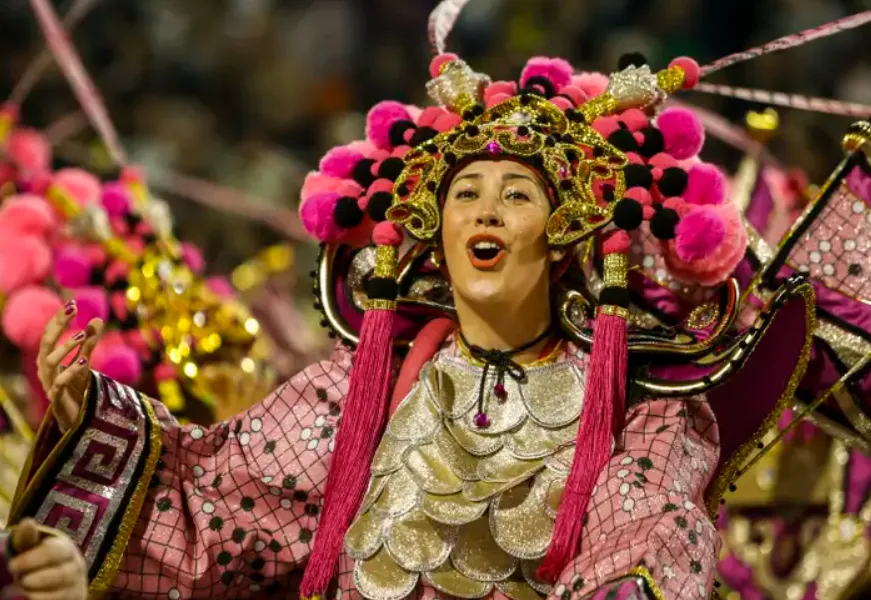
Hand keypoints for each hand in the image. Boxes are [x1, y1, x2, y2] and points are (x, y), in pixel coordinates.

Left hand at [8, 519, 87, 599]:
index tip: (12, 565)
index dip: (32, 559)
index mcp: (65, 547)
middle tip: (20, 580)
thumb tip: (27, 522)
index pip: (54, 552)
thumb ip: (27, 537)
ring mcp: (77, 584)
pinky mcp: (77, 598)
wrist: (54, 577)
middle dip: (38, 579)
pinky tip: (30, 598)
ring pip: (62, 592)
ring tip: (23, 590)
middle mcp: (76, 565)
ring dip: (39, 593)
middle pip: (61, 574)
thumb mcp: (31, 547)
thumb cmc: (37, 559)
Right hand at [36, 301, 102, 432]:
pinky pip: (60, 382)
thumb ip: (89, 342)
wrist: (72, 416)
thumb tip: (97, 318)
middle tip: (73, 309)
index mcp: (48, 357)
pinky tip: (84, 361)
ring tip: (82, 334)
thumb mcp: (83, 360)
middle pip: (45, 343)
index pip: (49, 333)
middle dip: (58, 325)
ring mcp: (48, 382)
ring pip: (50, 362)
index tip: (71, 303)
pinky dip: (71, 371)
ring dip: (66, 347)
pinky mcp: (56, 396)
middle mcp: (44, 367)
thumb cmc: (74, 386)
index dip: (58, 318)